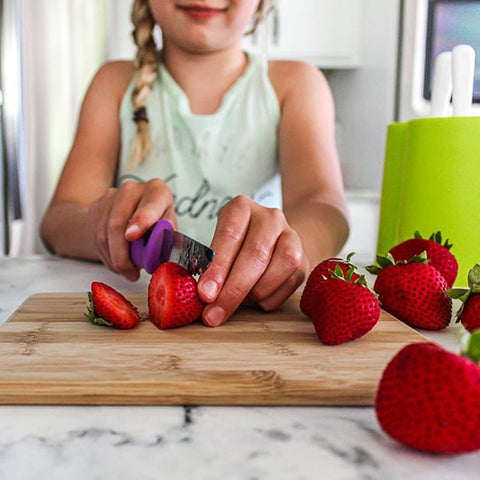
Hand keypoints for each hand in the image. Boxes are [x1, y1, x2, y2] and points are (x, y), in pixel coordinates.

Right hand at [87, 179, 175, 280]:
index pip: (150, 204)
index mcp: (157, 191)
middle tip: (131, 273)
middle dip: (122, 254)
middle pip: (118, 222)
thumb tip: (162, 252)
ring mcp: (111, 196)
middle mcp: (132, 189)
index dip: (141, 220)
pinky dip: (105, 256)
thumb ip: (167, 239)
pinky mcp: (96, 206)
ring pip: (103, 233)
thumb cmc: (157, 223)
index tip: (132, 236)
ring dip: (113, 259)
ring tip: (126, 271)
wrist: (132, 212)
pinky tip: (115, 261)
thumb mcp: (168, 229)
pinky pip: (95, 236)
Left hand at [197, 195, 308, 325]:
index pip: (230, 236)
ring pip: (278, 268)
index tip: (205, 294)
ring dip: (254, 294)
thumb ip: (211, 265)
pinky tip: (256, 300)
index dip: (217, 268)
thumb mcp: (218, 245)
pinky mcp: (304, 259)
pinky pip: (289, 284)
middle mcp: (270, 218)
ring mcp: (291, 236)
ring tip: (237, 303)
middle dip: (233, 290)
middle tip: (214, 314)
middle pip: (255, 254)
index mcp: (241, 208)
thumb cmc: (235, 246)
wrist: (272, 239)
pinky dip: (269, 299)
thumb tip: (204, 294)